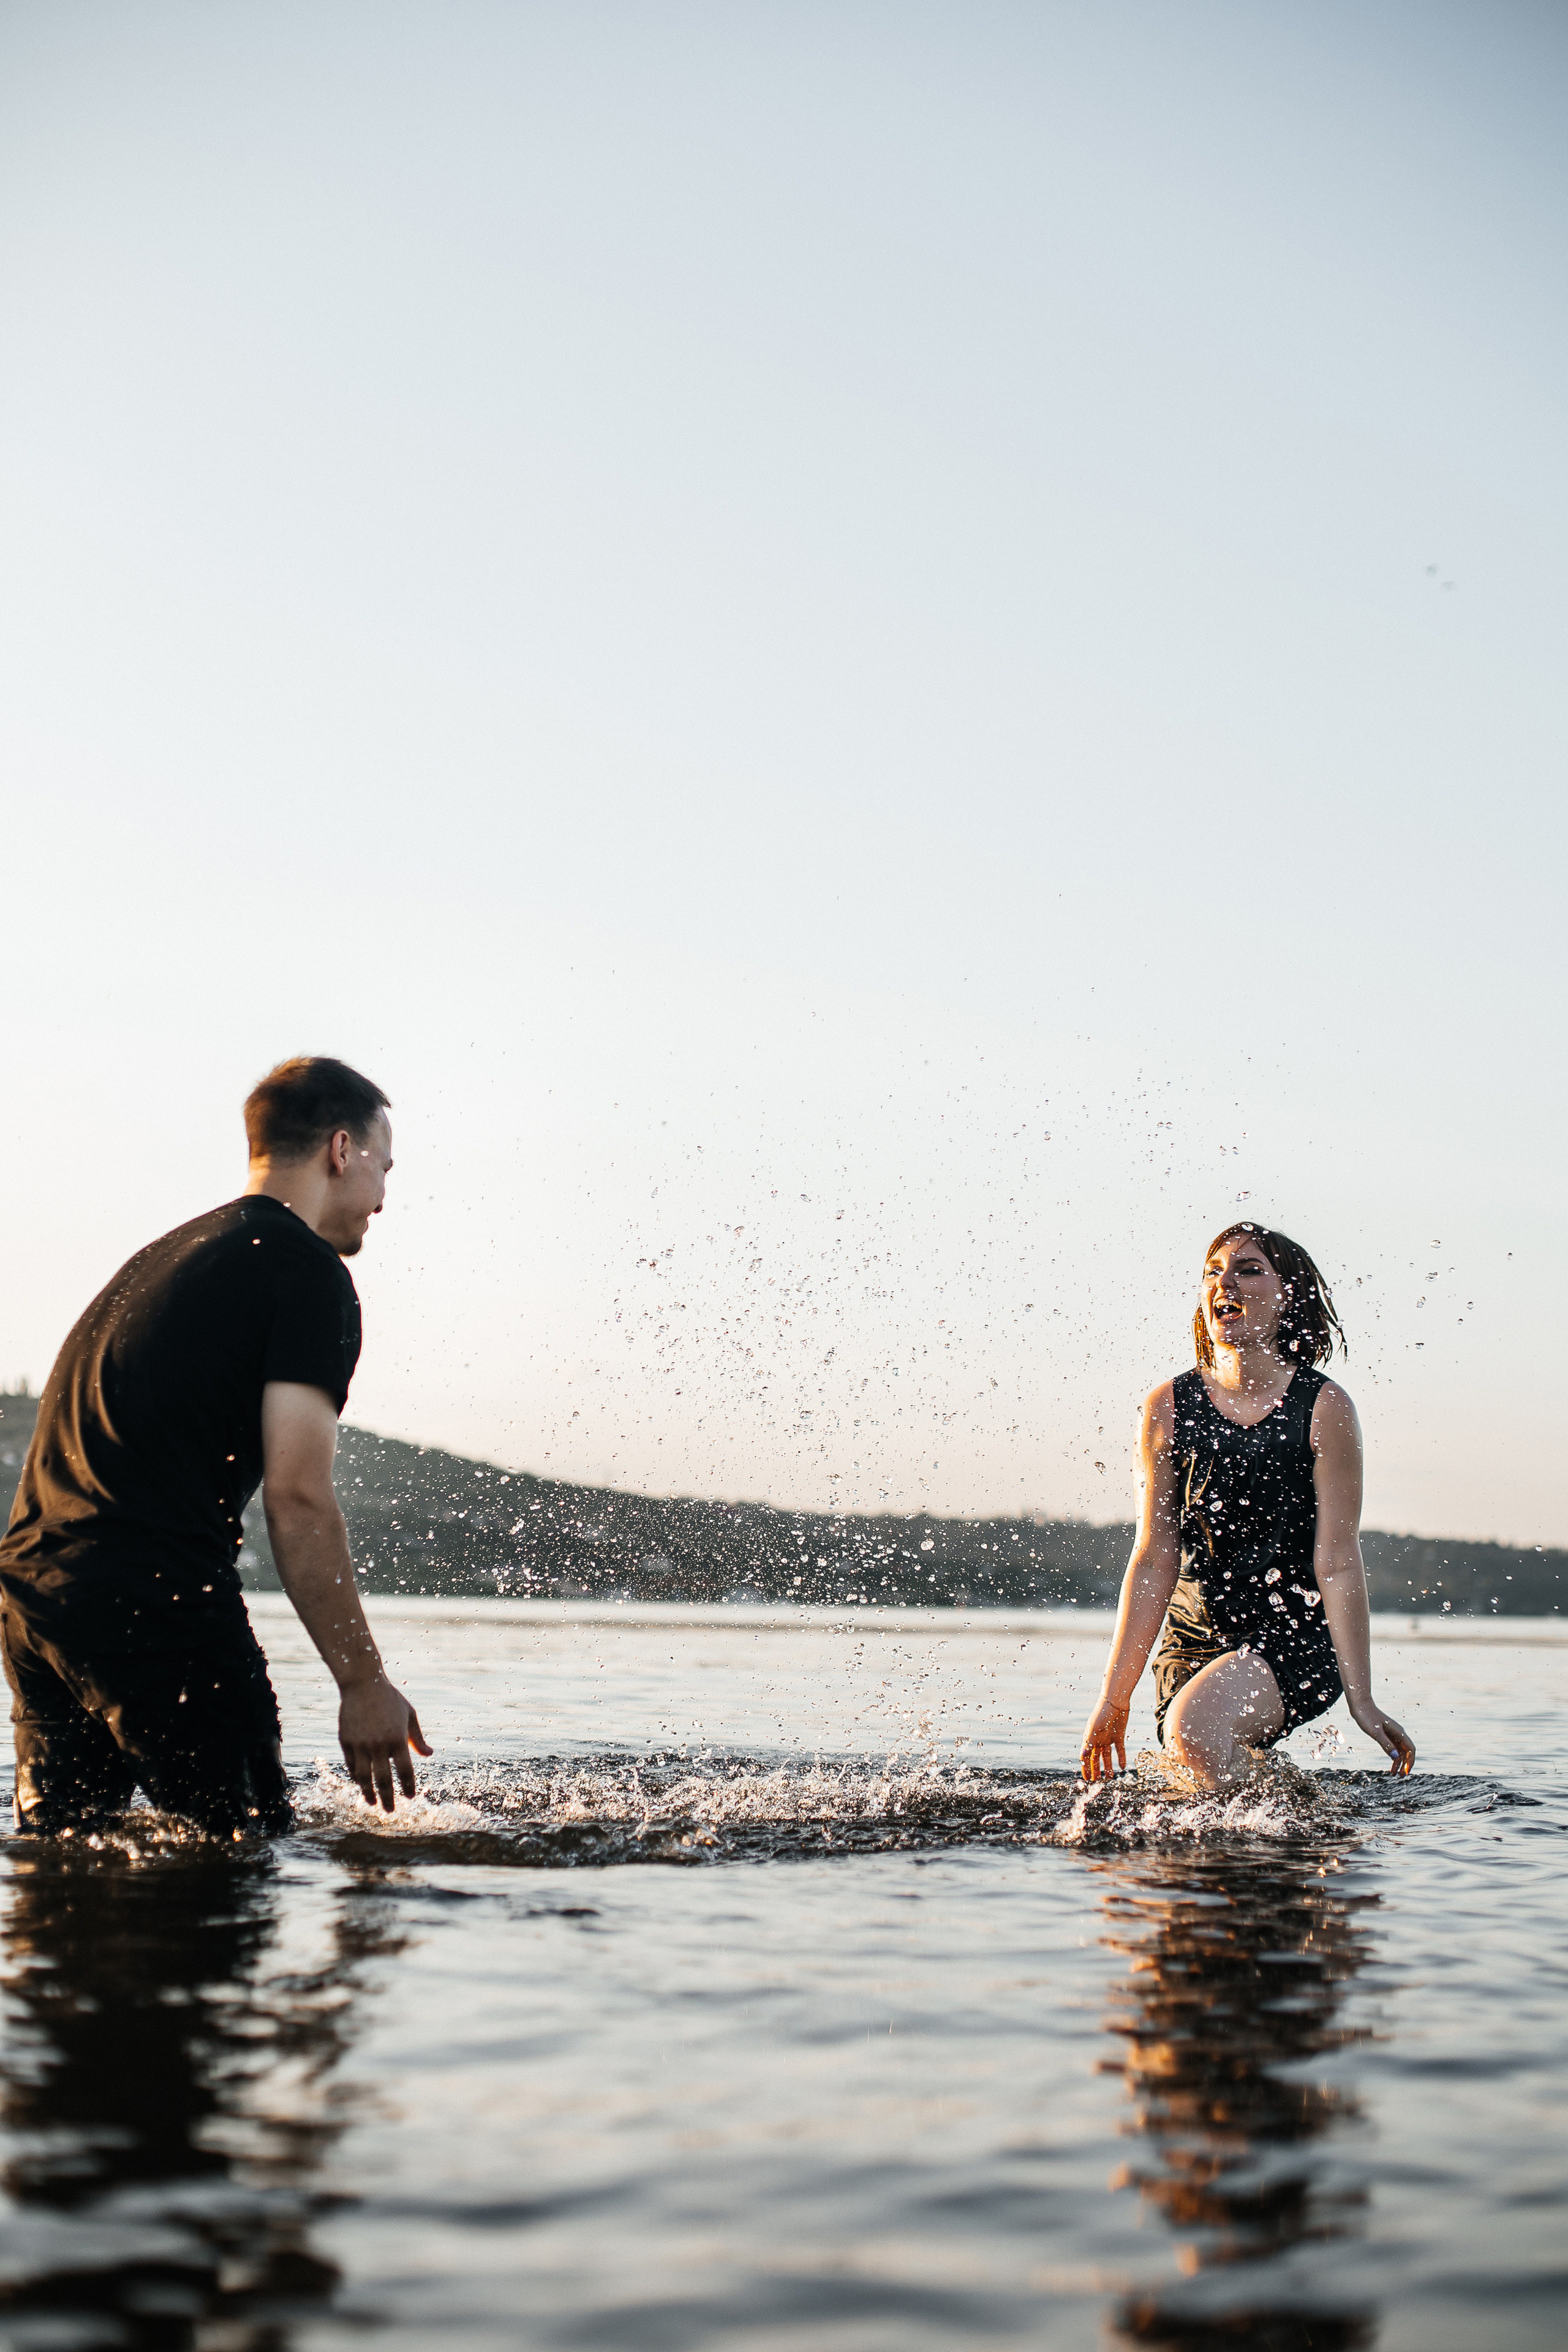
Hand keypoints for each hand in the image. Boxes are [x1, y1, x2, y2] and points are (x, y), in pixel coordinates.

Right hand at [338, 1675, 431, 1809]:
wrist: (362, 1683)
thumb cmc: (389, 1699)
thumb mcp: (409, 1715)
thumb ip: (417, 1738)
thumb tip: (429, 1755)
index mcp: (397, 1739)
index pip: (405, 1771)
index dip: (408, 1787)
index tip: (410, 1797)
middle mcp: (378, 1745)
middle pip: (383, 1780)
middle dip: (388, 1799)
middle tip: (391, 1811)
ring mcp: (360, 1744)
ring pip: (364, 1777)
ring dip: (369, 1793)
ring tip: (373, 1803)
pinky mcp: (346, 1742)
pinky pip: (351, 1766)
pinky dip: (356, 1778)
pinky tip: (361, 1785)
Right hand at [1079, 1696, 1129, 1782]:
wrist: (1116, 1701)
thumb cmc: (1102, 1712)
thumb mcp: (1094, 1728)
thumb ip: (1089, 1742)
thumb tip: (1082, 1756)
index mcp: (1090, 1737)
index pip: (1085, 1756)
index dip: (1085, 1767)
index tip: (1086, 1779)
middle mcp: (1098, 1739)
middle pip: (1096, 1758)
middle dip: (1096, 1770)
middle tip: (1097, 1782)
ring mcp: (1109, 1738)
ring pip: (1107, 1756)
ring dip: (1108, 1766)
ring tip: (1111, 1777)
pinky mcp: (1119, 1736)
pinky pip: (1120, 1750)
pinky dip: (1121, 1758)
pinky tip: (1122, 1767)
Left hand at [1351, 1702, 1414, 1775]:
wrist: (1360, 1705)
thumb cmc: (1367, 1716)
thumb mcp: (1375, 1732)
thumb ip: (1385, 1744)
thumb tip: (1395, 1757)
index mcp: (1398, 1732)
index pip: (1410, 1749)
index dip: (1410, 1761)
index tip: (1406, 1772)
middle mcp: (1398, 1733)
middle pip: (1407, 1751)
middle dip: (1406, 1764)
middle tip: (1401, 1776)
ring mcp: (1392, 1733)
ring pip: (1400, 1750)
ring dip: (1399, 1762)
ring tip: (1395, 1773)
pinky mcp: (1385, 1734)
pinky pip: (1393, 1747)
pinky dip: (1393, 1756)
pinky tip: (1390, 1763)